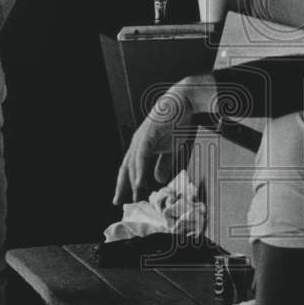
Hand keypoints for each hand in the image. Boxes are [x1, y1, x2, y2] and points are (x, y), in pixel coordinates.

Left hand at [113, 84, 194, 205]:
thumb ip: (164, 164)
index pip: (131, 168)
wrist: (184, 102)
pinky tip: (138, 182)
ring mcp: (141, 138)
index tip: (125, 198)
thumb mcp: (171, 149)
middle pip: (126, 167)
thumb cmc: (177, 122)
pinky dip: (139, 170)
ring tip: (133, 197)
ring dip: (132, 181)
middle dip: (122, 185)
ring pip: (133, 164)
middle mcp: (138, 142)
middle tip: (118, 202)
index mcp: (142, 146)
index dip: (126, 183)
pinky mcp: (148, 134)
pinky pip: (141, 156)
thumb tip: (158, 179)